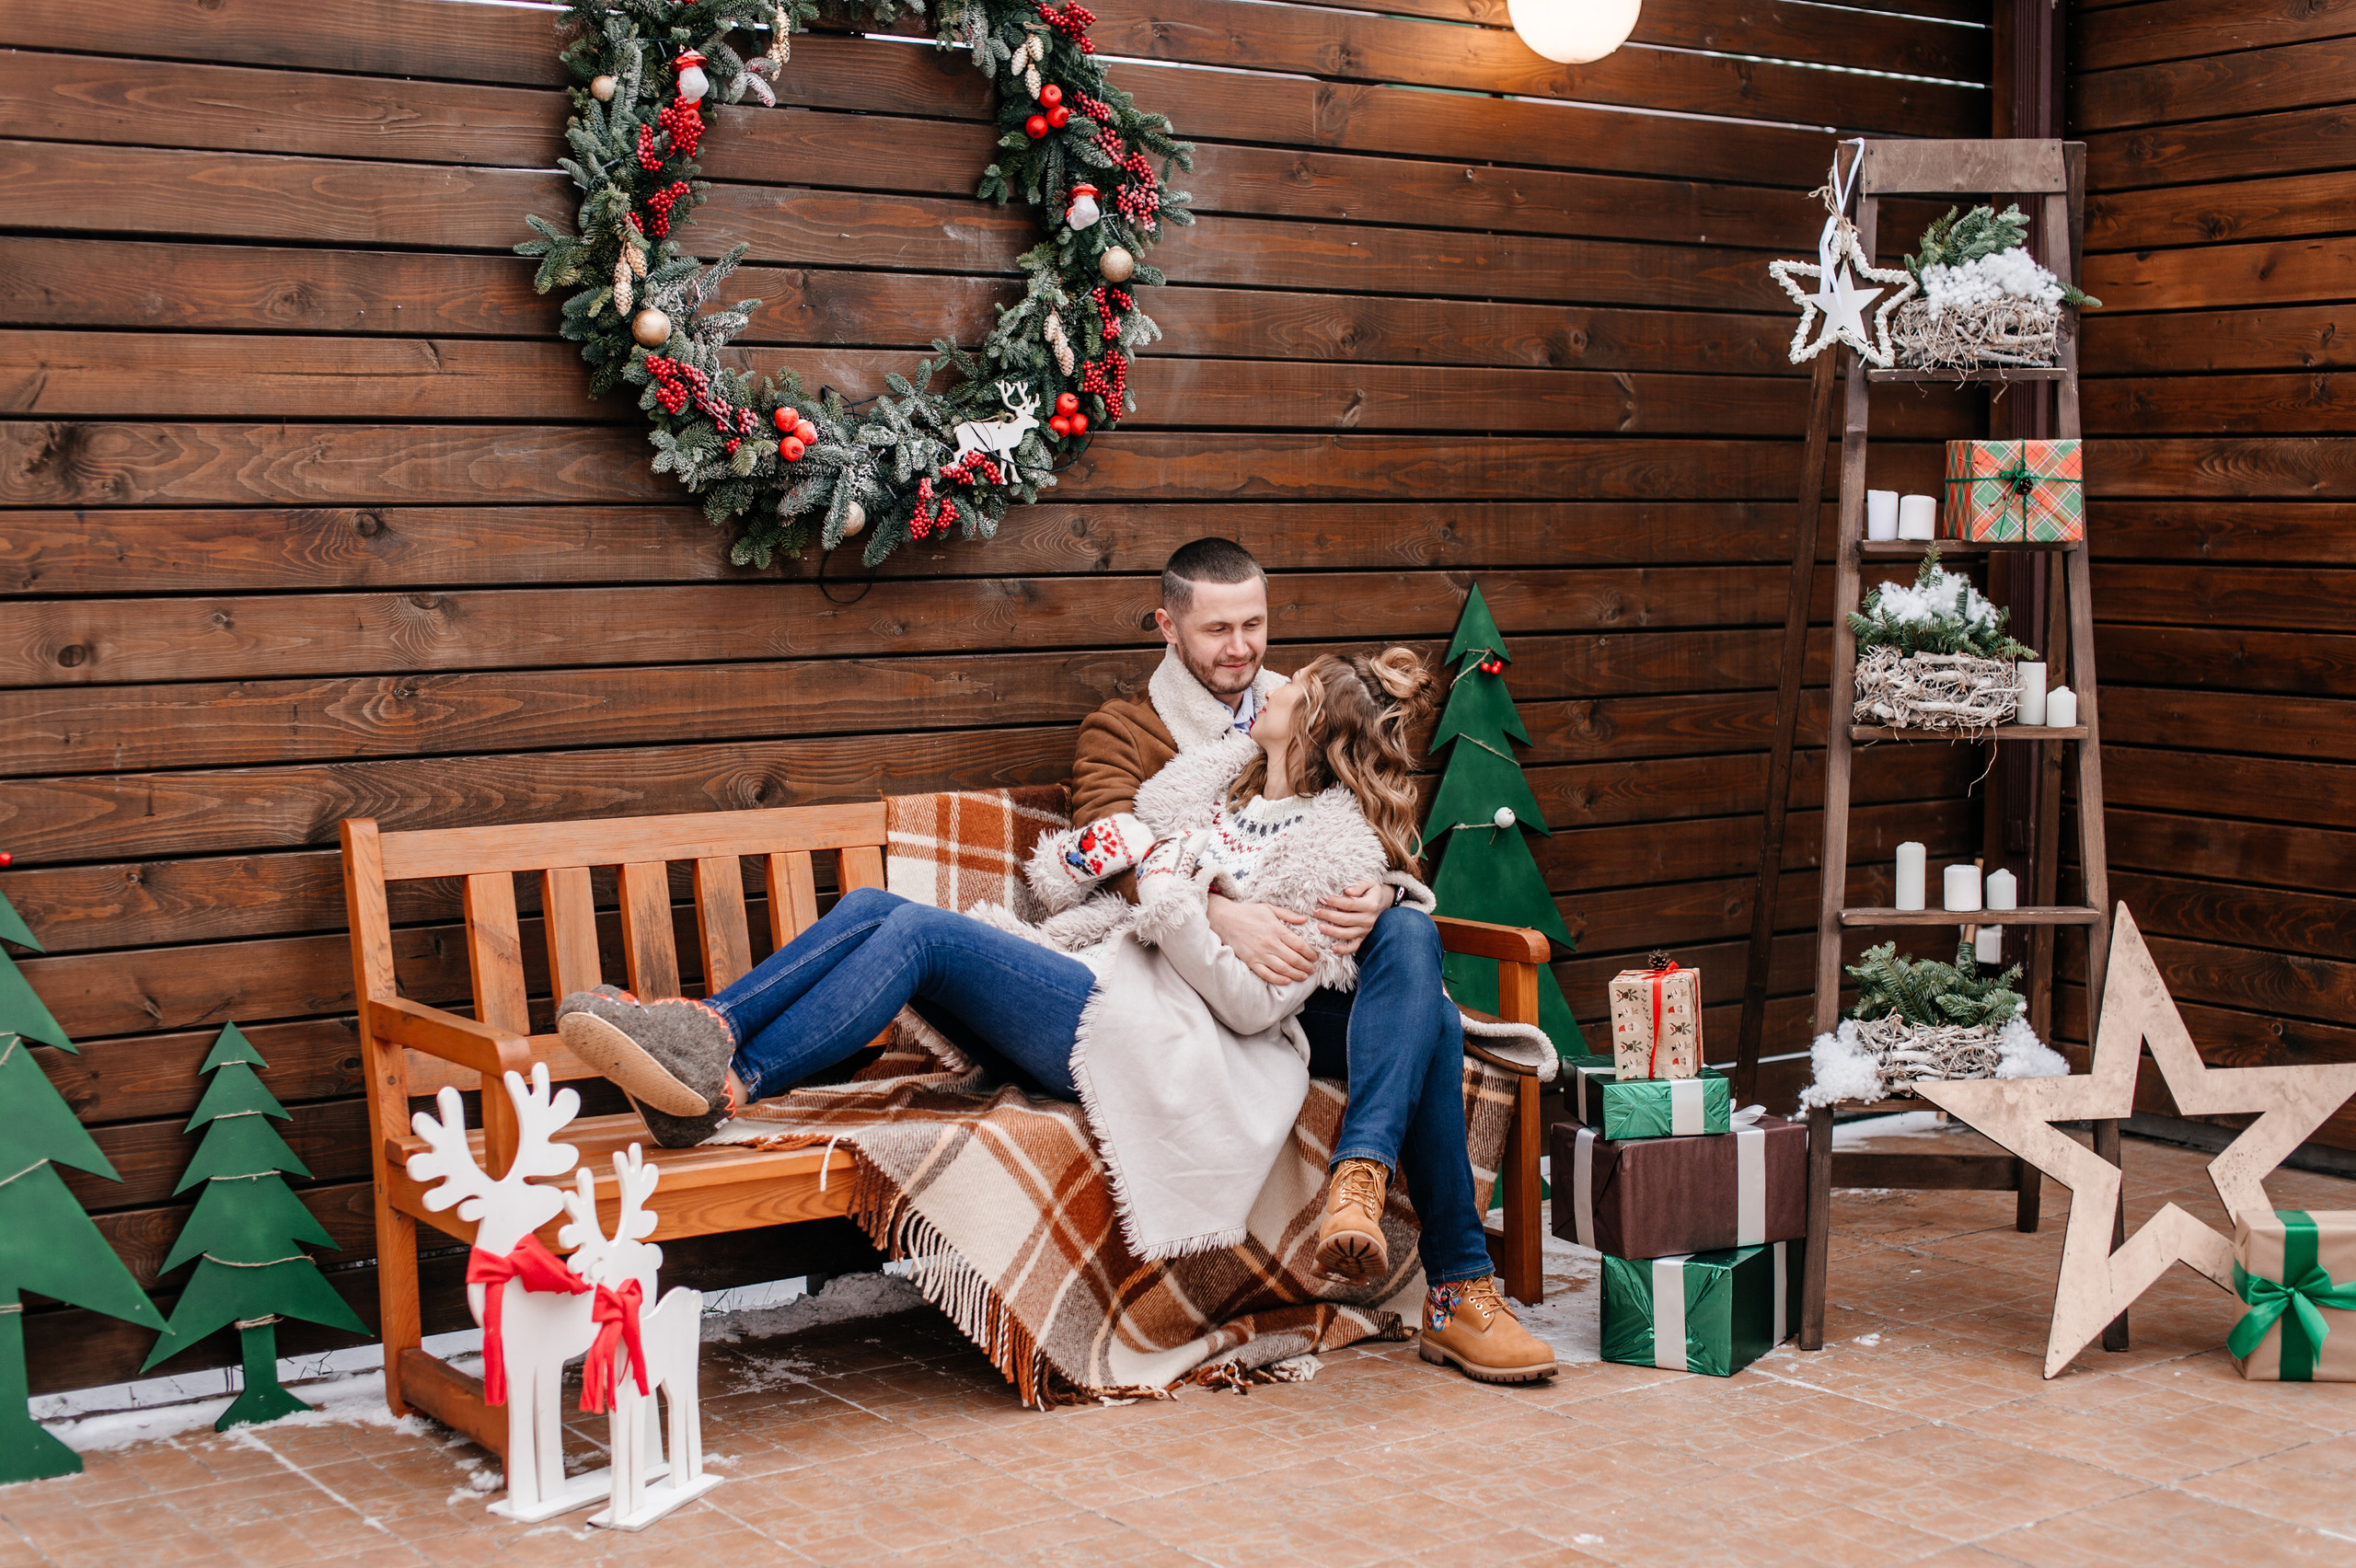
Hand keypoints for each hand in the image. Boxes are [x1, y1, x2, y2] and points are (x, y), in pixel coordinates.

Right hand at [1205, 893, 1320, 984]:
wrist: (1224, 919)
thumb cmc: (1247, 912)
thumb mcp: (1269, 908)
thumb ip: (1288, 914)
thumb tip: (1305, 919)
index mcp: (1276, 929)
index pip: (1300, 945)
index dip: (1310, 953)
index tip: (1316, 957)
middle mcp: (1270, 943)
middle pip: (1294, 959)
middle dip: (1306, 966)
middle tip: (1313, 969)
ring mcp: (1259, 953)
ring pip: (1283, 968)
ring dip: (1296, 974)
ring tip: (1304, 976)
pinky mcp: (1250, 961)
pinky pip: (1266, 973)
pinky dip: (1277, 979)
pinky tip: (1286, 981)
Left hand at [1315, 881, 1388, 955]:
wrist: (1383, 902)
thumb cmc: (1371, 891)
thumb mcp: (1369, 882)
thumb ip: (1359, 885)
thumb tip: (1348, 891)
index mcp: (1370, 905)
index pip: (1349, 904)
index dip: (1334, 901)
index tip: (1322, 898)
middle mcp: (1369, 919)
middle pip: (1346, 919)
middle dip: (1328, 916)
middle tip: (1315, 912)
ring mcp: (1366, 930)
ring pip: (1348, 934)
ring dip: (1332, 932)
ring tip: (1319, 927)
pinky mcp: (1363, 937)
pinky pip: (1354, 946)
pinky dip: (1343, 949)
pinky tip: (1332, 948)